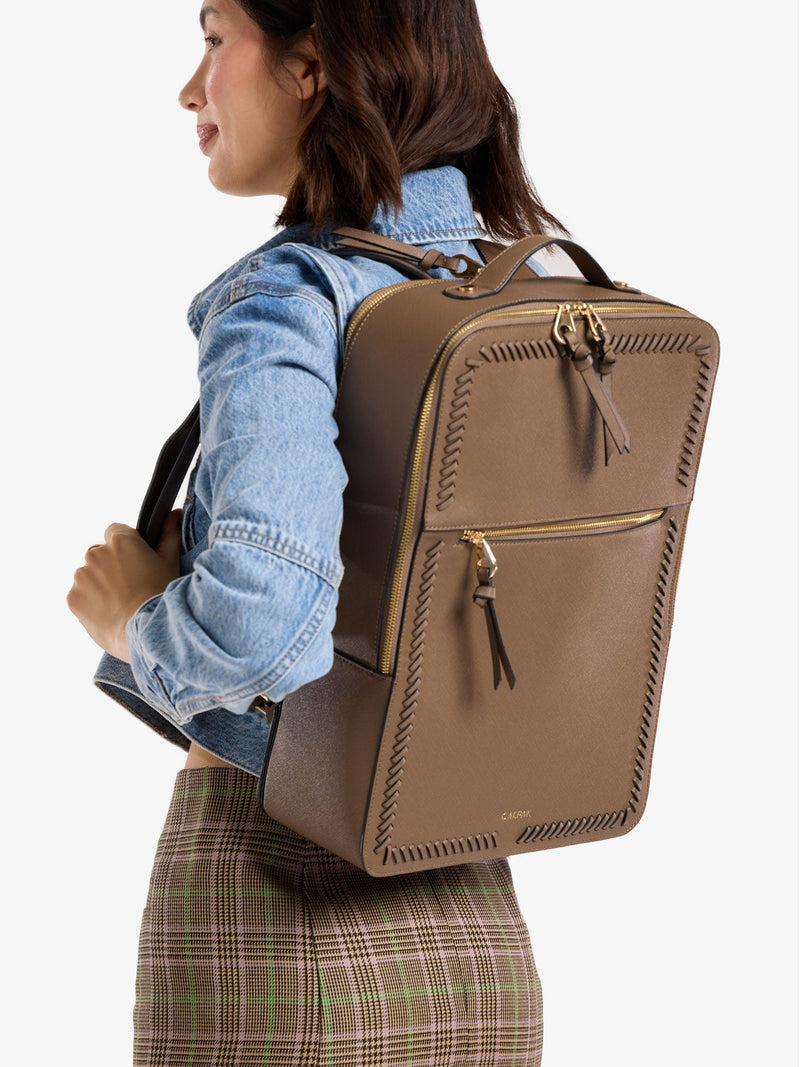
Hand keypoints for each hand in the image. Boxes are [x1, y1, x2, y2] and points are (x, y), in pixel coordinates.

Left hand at [67, 510, 181, 661]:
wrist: (147, 633)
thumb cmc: (162, 597)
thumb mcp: (170, 562)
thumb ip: (169, 533)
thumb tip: (174, 512)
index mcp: (121, 541)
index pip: (115, 532)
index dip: (126, 547)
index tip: (136, 564)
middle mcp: (96, 553)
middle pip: (101, 554)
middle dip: (111, 567)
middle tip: (131, 587)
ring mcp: (82, 576)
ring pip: (89, 576)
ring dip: (99, 585)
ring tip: (120, 604)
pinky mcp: (72, 598)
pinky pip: (80, 595)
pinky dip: (90, 603)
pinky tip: (109, 613)